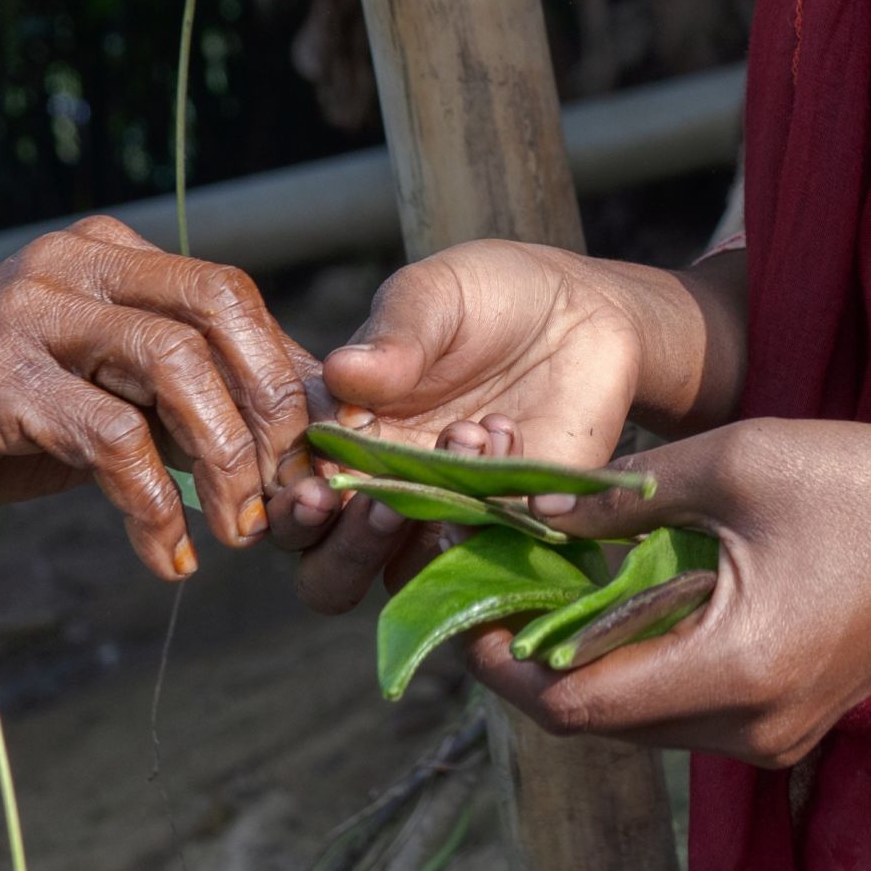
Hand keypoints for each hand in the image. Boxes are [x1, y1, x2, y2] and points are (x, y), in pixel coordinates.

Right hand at [0, 219, 315, 579]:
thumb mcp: (98, 396)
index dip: (284, 378)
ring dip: (223, 461)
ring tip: (235, 532)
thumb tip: (295, 437)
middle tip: (286, 494)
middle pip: (217, 307)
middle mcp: (71, 263)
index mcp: (104, 253)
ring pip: (173, 363)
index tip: (310, 463)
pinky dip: (152, 504)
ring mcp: (29, 312)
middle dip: (269, 407)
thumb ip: (180, 399)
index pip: (230, 294)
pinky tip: (165, 557)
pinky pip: (109, 437)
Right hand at [269, 241, 667, 615]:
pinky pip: (494, 555)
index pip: (287, 498)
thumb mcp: (434, 294)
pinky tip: (514, 433)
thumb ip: (393, 335)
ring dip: (434, 524)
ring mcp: (446, 515)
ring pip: (405, 575)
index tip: (318, 489)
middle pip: (328, 571)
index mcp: (339, 436)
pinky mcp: (512, 524)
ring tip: (471, 432)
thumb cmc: (488, 296)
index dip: (290, 507)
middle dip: (347, 550)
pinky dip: (504, 510)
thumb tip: (342, 372)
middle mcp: (381, 489)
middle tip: (384, 504)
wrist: (583, 310)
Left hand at [458, 419, 870, 766]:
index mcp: (733, 673)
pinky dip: (633, 663)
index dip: (507, 666)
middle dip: (533, 661)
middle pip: (599, 725)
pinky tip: (611, 603)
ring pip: (636, 724)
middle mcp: (748, 731)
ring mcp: (770, 738)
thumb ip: (619, 496)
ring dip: (581, 664)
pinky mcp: (783, 724)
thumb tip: (523, 509)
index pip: (578, 708)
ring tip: (541, 588)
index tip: (470, 607)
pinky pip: (679, 710)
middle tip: (491, 587)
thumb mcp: (731, 464)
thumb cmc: (862, 484)